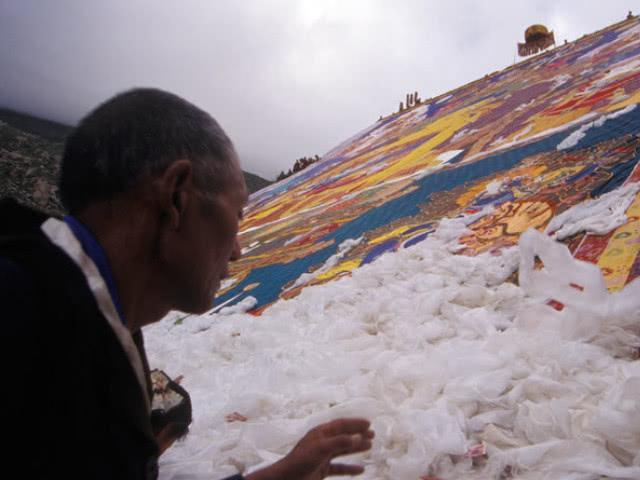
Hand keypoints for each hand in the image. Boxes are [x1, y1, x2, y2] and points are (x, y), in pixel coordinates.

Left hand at [245, 418, 373, 479]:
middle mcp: (322, 442)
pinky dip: (350, 468)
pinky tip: (360, 470)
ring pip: (343, 451)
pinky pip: (339, 467)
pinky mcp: (322, 470)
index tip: (368, 423)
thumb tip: (358, 436)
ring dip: (356, 448)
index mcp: (321, 433)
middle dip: (358, 434)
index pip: (341, 424)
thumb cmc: (301, 460)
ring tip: (370, 446)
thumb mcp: (321, 448)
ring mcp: (322, 456)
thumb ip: (339, 442)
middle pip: (343, 436)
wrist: (287, 479)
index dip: (355, 423)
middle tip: (373, 434)